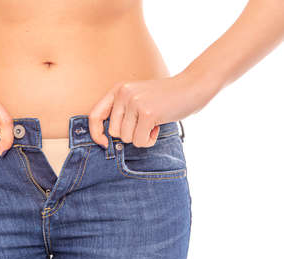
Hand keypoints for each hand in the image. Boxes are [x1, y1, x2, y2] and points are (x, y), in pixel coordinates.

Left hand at [89, 72, 217, 147]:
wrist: (193, 86)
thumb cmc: (165, 98)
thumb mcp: (138, 98)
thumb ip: (122, 112)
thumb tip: (106, 139)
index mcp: (118, 89)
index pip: (94, 115)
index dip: (95, 133)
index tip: (104, 143)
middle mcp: (123, 93)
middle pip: (114, 132)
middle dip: (130, 134)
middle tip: (145, 124)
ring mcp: (135, 102)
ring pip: (126, 138)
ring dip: (141, 137)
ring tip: (153, 123)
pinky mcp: (147, 113)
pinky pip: (140, 141)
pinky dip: (149, 140)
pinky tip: (158, 127)